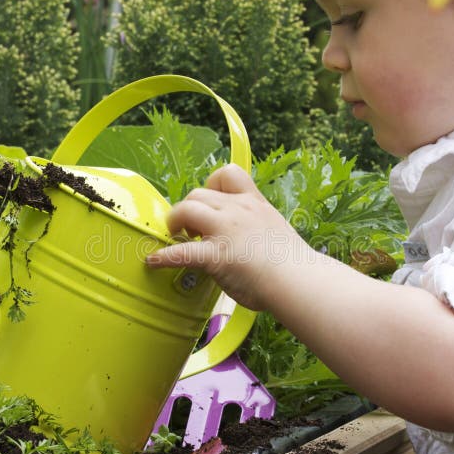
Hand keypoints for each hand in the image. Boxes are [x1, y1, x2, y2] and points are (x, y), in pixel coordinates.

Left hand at [146, 164, 309, 310]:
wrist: (299, 280)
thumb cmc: (292, 264)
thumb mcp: (275, 231)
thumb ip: (255, 228)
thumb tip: (244, 241)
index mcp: (254, 203)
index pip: (228, 173)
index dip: (212, 185)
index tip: (211, 203)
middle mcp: (238, 210)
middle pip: (198, 193)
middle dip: (189, 209)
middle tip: (191, 230)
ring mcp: (225, 230)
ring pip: (187, 209)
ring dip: (176, 221)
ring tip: (177, 236)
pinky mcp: (216, 255)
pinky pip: (181, 252)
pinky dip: (164, 256)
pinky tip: (154, 262)